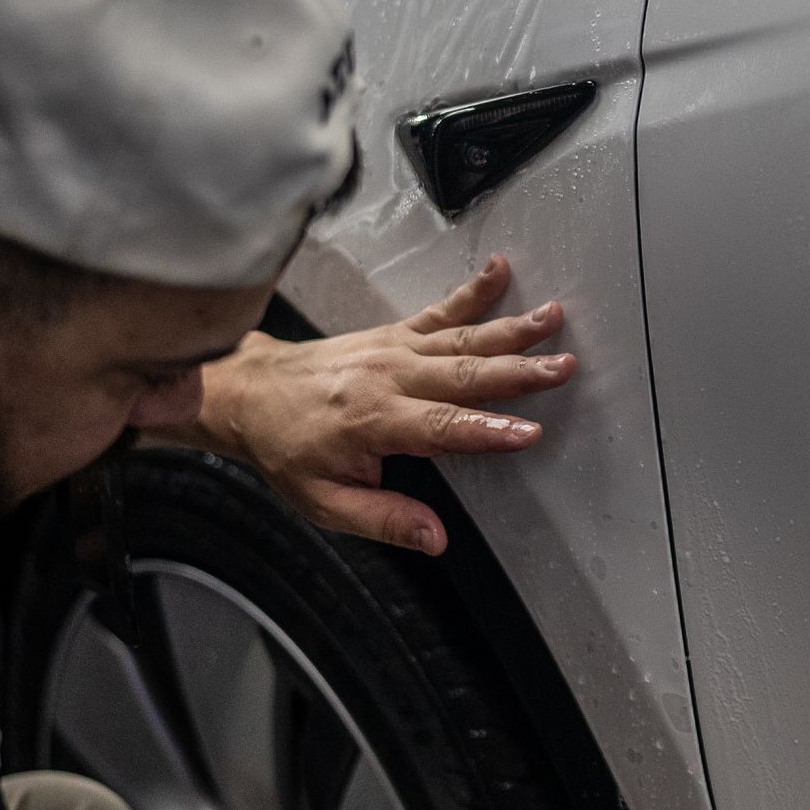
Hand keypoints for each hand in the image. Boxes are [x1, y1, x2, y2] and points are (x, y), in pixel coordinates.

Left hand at [176, 256, 575, 552]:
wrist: (248, 394)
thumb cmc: (285, 447)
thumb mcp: (324, 502)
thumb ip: (384, 519)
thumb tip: (434, 539)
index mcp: (373, 420)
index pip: (442, 427)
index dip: (486, 431)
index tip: (526, 432)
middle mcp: (387, 378)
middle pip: (464, 374)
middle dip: (518, 371)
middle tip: (562, 367)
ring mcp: (392, 349)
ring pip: (462, 338)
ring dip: (511, 328)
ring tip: (552, 318)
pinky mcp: (393, 334)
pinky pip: (440, 311)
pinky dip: (473, 291)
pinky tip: (501, 271)